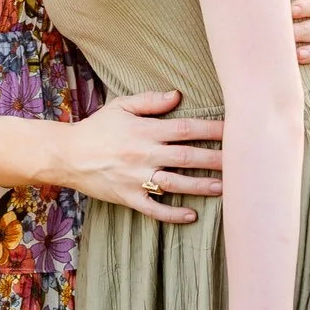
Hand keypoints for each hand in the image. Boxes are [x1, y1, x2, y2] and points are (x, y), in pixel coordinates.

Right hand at [57, 90, 222, 223]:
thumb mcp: (121, 107)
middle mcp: (144, 155)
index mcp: (145, 131)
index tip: (234, 131)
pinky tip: (191, 215)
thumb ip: (150, 101)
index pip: (185, 129)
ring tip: (223, 188)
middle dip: (216, 159)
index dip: (211, 130)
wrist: (68, 154)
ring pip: (175, 184)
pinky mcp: (129, 197)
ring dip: (201, 186)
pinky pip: (154, 208)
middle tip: (242, 163)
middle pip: (187, 157)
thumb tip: (177, 95)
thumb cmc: (97, 128)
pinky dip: (172, 213)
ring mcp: (137, 178)